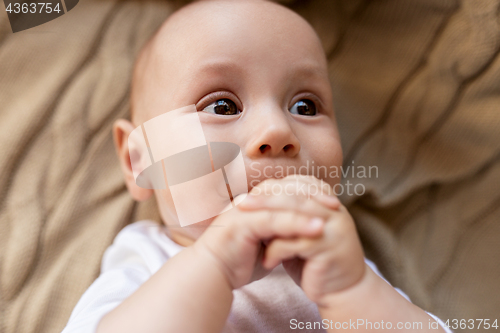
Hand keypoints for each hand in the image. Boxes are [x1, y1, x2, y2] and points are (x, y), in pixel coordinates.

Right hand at [193, 195, 325, 290]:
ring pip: (283, 202)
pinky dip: (298, 223)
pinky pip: (276, 220)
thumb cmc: (237, 261)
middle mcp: (250, 201)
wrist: (212, 274)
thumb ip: (279, 234)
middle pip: (286, 189)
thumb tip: (298, 232)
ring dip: (310, 207)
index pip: (285, 189)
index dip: (308, 192)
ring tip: (332, 211)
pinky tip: (318, 228)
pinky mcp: (244, 223)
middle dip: (313, 194)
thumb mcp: (265, 244)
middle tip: (336, 203)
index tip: (330, 200)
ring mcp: (246, 210)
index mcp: (254, 202)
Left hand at [237, 175, 365, 306]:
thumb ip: (286, 217)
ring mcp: (335, 228)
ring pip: (296, 215)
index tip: (247, 193)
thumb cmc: (315, 263)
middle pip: (295, 196)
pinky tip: (266, 262)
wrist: (342, 293)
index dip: (272, 188)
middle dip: (266, 199)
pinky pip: (297, 243)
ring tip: (247, 226)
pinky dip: (277, 251)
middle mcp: (335, 211)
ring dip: (268, 220)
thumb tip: (256, 202)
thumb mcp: (299, 235)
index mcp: (328, 202)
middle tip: (241, 204)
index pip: (297, 185)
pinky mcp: (330, 248)